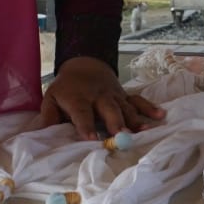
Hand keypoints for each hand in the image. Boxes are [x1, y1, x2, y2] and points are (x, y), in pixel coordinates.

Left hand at [29, 56, 164, 139]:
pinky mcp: (124, 95)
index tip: (90, 139)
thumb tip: (43, 134)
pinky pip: (138, 100)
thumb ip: (48, 115)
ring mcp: (114, 96)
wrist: (85, 64)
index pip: (81, 113)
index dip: (85, 125)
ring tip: (146, 131)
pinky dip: (150, 107)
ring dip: (136, 119)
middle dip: (116, 122)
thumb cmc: (66, 88)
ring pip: (126, 107)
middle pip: (109, 109)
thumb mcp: (51, 97)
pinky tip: (160, 115)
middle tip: (122, 136)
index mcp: (78, 98)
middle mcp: (98, 97)